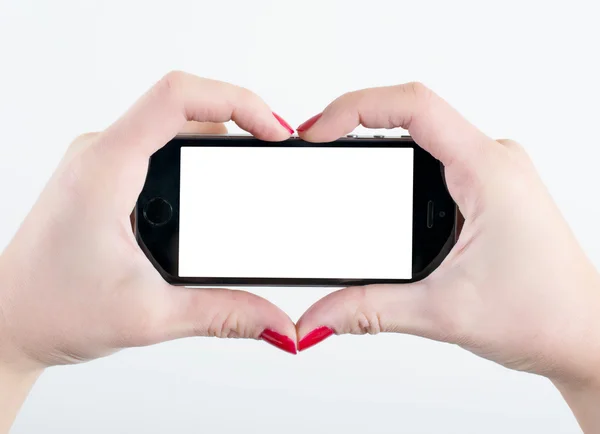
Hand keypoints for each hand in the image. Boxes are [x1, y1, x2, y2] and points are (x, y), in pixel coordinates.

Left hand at [0, 71, 297, 372]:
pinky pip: (158, 144)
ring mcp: (102, 161)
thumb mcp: (151, 316)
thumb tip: (276, 321)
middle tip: (269, 154)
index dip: (237, 100)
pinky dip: (194, 157)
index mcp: (106, 170)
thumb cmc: (52, 309)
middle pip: (184, 108)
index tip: (272, 131)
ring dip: (214, 143)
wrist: (9, 320)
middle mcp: (101, 153)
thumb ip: (224, 314)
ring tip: (246, 173)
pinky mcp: (106, 175)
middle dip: (236, 123)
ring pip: (172, 125)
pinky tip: (211, 189)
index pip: (177, 97)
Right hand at [296, 83, 599, 388]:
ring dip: (379, 141)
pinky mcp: (488, 189)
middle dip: (356, 120)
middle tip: (317, 142)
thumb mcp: (443, 312)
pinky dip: (400, 164)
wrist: (585, 335)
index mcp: (487, 172)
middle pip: (412, 113)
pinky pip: (438, 157)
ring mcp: (492, 173)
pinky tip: (379, 186)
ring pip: (425, 135)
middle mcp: (493, 161)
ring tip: (339, 158)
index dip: (354, 108)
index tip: (318, 131)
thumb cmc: (546, 314)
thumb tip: (317, 315)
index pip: (414, 106)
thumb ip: (369, 309)